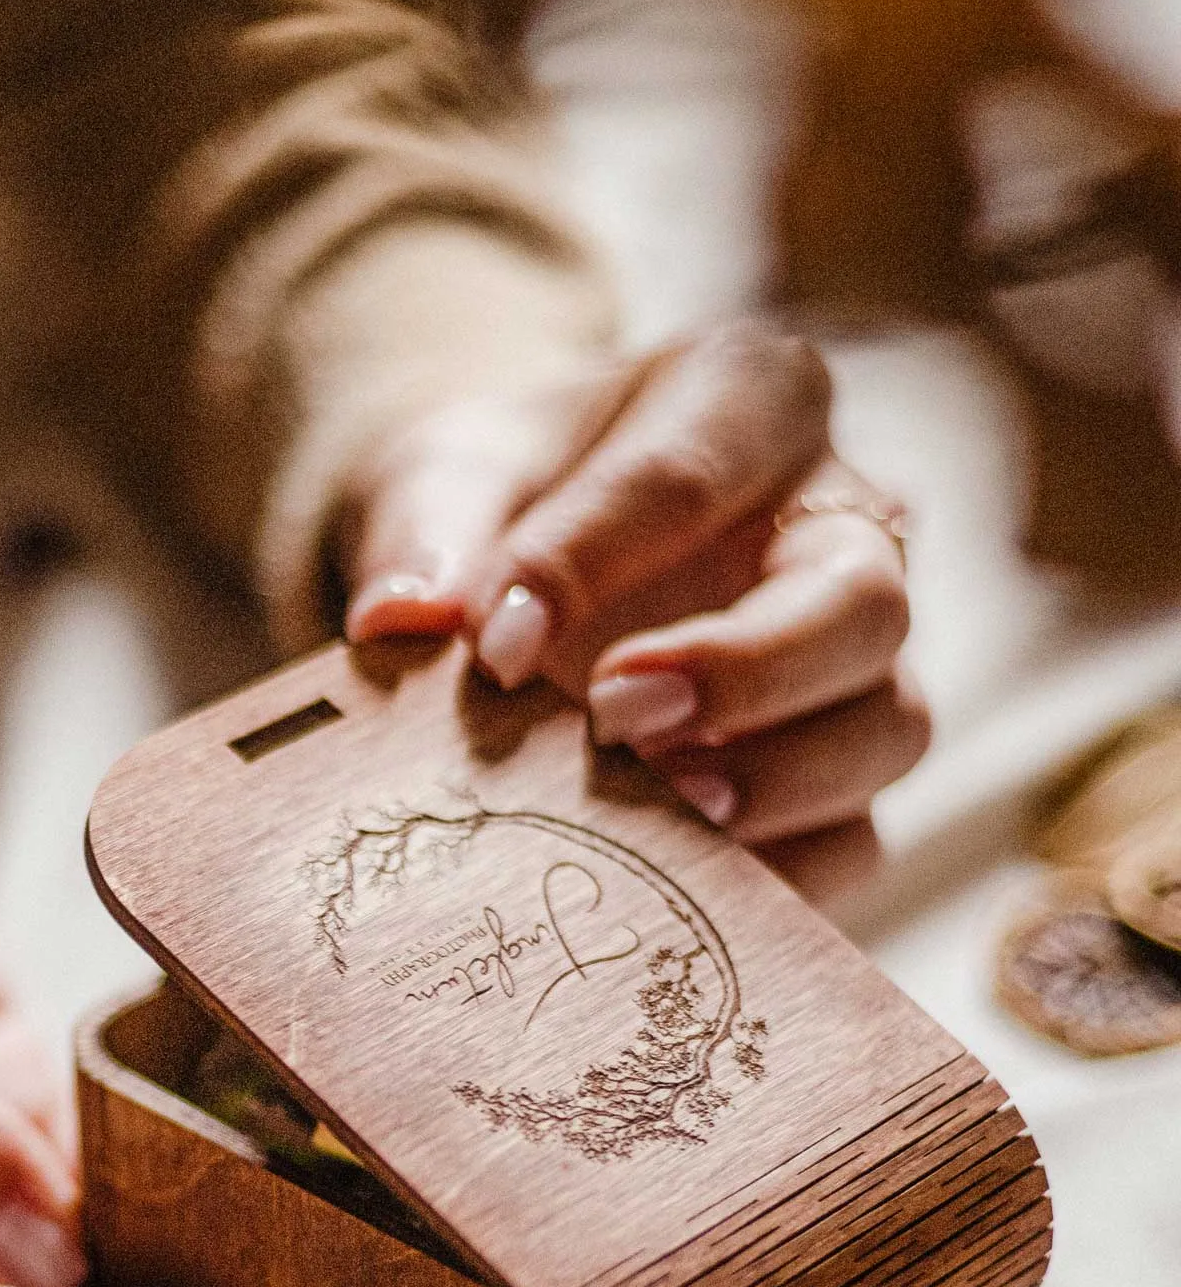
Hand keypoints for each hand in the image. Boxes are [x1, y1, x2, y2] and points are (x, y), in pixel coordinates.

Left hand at [341, 324, 927, 901]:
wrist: (505, 560)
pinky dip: (779, 878)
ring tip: (659, 813)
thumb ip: (423, 533)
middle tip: (614, 719)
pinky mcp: (834, 771)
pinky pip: (854, 839)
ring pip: (887, 725)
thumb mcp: (441, 476)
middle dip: (745, 671)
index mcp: (749, 401)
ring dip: (778, 784)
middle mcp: (835, 524)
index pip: (696, 469)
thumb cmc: (496, 496)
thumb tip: (399, 620)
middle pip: (860, 601)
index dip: (593, 559)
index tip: (496, 644)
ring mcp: (852, 658)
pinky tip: (681, 886)